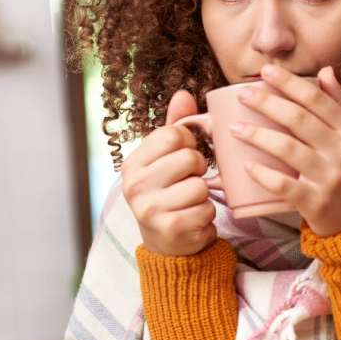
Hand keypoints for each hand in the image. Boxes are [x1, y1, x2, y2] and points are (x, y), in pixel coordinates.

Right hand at [122, 90, 217, 255]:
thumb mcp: (166, 159)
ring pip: (201, 185)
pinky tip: (193, 219)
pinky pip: (207, 208)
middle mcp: (135, 185)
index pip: (172, 134)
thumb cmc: (169, 195)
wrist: (167, 245)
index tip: (184, 157)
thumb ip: (175, 127)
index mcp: (133, 163)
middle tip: (189, 181)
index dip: (189, 143)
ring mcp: (150, 208)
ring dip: (204, 195)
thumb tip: (184, 94)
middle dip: (199, 169)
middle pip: (189, 158)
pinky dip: (207, 214)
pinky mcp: (172, 228)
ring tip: (190, 202)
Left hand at [234, 64, 340, 236]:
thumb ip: (340, 104)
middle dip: (267, 103)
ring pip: (288, 149)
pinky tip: (247, 166)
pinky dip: (264, 175)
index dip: (290, 83)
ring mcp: (330, 178)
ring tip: (235, 128)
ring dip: (258, 136)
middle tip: (243, 94)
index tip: (266, 72)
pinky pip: (285, 186)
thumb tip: (324, 71)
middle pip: (299, 119)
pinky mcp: (316, 202)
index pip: (318, 100)